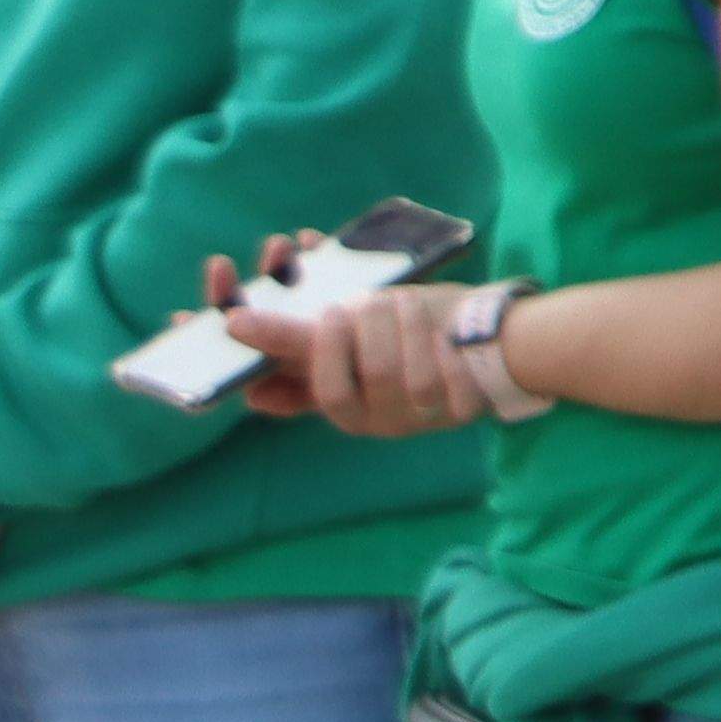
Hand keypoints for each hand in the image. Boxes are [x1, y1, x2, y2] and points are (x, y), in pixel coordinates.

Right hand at [224, 247, 482, 439]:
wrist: (486, 333)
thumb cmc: (405, 326)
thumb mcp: (344, 322)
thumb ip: (291, 328)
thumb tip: (234, 323)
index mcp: (327, 395)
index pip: (278, 399)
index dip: (271, 368)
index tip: (266, 324)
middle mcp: (364, 417)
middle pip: (337, 392)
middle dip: (348, 334)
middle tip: (358, 301)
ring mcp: (409, 420)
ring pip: (390, 381)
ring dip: (396, 328)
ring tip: (402, 301)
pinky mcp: (454, 413)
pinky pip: (444, 388)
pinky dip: (442, 353)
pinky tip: (444, 337)